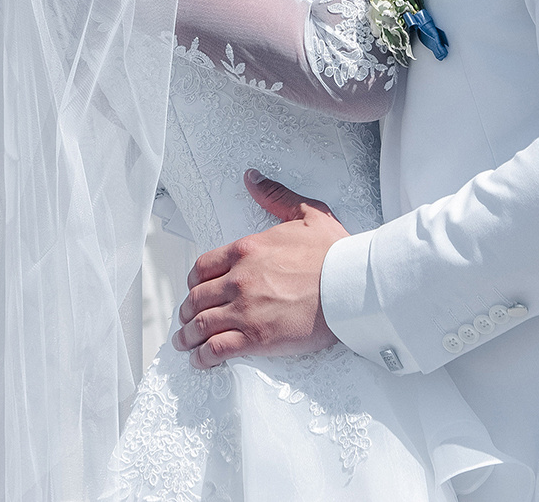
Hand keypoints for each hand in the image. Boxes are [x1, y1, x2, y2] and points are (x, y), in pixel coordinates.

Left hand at [173, 171, 346, 367]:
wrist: (354, 286)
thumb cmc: (336, 253)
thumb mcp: (307, 213)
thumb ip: (275, 197)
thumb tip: (253, 179)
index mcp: (246, 250)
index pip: (203, 266)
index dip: (194, 280)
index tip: (194, 289)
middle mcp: (239, 279)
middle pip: (198, 297)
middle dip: (187, 310)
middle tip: (185, 318)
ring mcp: (245, 310)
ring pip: (203, 324)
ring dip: (188, 335)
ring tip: (184, 342)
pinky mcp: (257, 338)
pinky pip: (219, 348)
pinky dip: (204, 356)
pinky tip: (200, 360)